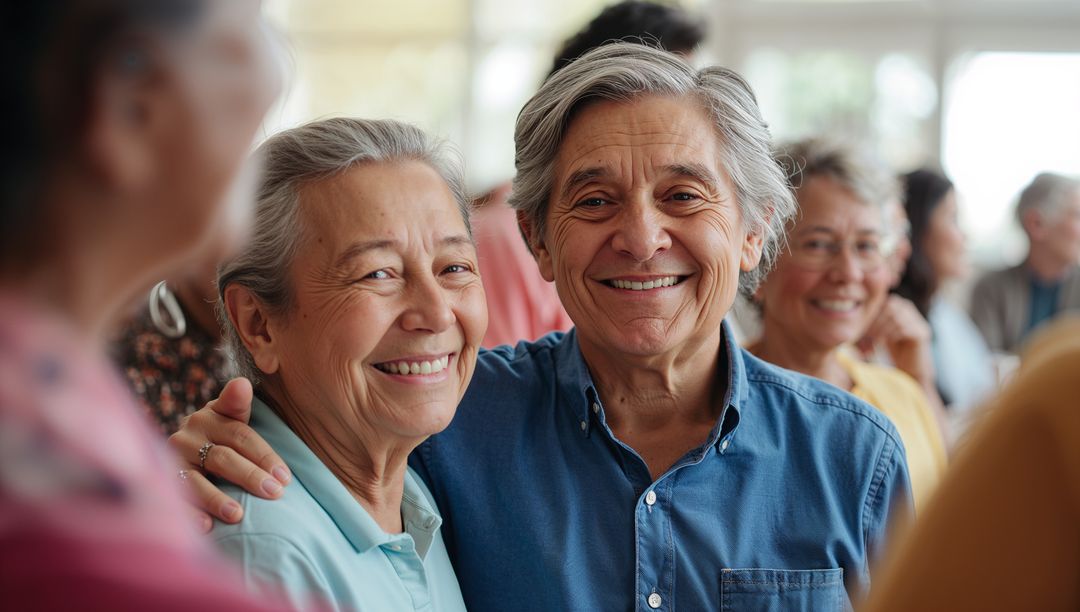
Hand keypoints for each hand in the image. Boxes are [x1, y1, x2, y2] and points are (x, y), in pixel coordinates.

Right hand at [168, 378, 289, 528]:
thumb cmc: (216, 435)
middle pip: (222, 458)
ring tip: (238, 515)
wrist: (178, 450)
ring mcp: (170, 461)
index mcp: (209, 417)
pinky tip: (206, 527)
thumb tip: (243, 383)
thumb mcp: (227, 417)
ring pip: (195, 481)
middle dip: (250, 477)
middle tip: (274, 494)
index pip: (241, 436)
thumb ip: (236, 404)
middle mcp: (187, 437)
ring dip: (217, 499)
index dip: (264, 456)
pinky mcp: (158, 484)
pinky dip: (190, 514)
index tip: (285, 477)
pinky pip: (174, 501)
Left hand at [859, 295, 934, 390]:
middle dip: (875, 321)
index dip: (870, 313)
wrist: (909, 368)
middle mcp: (908, 308)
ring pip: (897, 317)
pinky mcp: (922, 332)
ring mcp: (917, 319)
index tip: (859, 327)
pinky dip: (891, 335)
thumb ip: (865, 325)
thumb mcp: (875, 333)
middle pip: (890, 306)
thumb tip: (846, 325)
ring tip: (873, 340)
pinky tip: (884, 342)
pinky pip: (905, 328)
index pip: (881, 301)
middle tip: (866, 334)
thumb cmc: (890, 349)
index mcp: (895, 304)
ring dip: (881, 329)